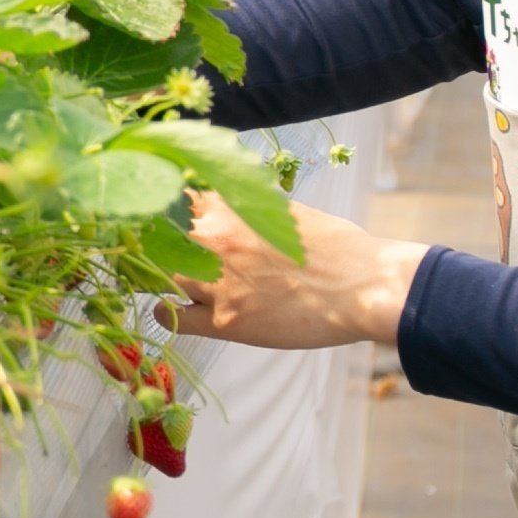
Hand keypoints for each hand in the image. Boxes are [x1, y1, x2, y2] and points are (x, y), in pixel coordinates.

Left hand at [164, 191, 425, 351]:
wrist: (363, 286)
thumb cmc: (334, 246)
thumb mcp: (282, 211)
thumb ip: (244, 208)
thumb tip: (221, 204)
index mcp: (228, 205)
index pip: (168, 195)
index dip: (160, 204)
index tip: (156, 209)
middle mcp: (213, 240)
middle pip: (156, 236)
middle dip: (156, 239)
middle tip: (154, 246)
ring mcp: (215, 282)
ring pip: (163, 275)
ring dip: (163, 275)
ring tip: (165, 277)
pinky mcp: (225, 322)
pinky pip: (174, 319)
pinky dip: (167, 313)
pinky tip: (168, 309)